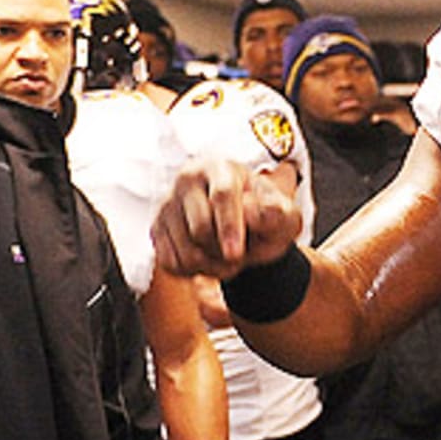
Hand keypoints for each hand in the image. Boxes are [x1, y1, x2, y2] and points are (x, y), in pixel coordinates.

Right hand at [152, 157, 300, 279]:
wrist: (245, 227)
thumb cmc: (264, 216)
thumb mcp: (284, 214)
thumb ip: (277, 213)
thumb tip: (254, 213)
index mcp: (220, 167)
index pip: (223, 194)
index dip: (230, 226)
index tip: (235, 254)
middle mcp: (188, 180)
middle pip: (201, 228)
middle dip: (225, 252)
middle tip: (241, 256)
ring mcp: (168, 204)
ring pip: (185, 250)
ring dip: (211, 267)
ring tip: (227, 261)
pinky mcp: (157, 228)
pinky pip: (170, 262)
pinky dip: (192, 272)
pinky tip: (207, 261)